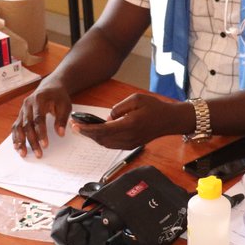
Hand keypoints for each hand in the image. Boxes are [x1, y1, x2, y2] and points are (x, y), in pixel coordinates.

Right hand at [11, 82, 70, 157]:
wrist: (50, 87)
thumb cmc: (58, 97)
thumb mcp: (65, 105)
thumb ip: (62, 119)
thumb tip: (60, 134)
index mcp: (39, 100)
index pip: (38, 119)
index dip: (41, 133)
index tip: (45, 145)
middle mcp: (28, 104)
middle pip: (27, 125)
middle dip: (32, 141)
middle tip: (38, 154)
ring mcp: (22, 109)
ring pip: (19, 127)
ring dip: (20, 141)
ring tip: (23, 153)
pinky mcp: (20, 114)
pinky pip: (15, 126)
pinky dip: (15, 137)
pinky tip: (17, 147)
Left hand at [71, 93, 185, 149]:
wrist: (169, 120)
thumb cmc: (153, 107)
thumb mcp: (135, 99)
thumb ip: (118, 108)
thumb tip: (107, 118)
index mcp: (130, 125)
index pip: (103, 130)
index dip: (87, 129)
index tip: (76, 126)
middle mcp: (129, 137)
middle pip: (101, 139)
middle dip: (87, 133)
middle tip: (75, 126)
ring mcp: (130, 143)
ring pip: (105, 144)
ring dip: (93, 137)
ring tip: (82, 129)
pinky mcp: (131, 145)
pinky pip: (112, 145)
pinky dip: (102, 140)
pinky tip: (96, 133)